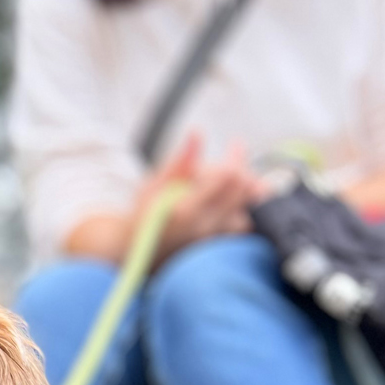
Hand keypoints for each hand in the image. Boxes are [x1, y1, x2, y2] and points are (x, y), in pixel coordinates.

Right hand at [136, 133, 256, 262]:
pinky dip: (246, 212)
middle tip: (238, 157)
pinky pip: (244, 229)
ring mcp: (213, 242)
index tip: (235, 142)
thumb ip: (179, 162)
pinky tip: (238, 202)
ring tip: (240, 180)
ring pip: (248, 212)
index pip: (228, 176)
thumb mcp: (153, 185)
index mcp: (186, 209)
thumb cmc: (142, 215)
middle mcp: (204, 227)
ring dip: (248, 193)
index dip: (236, 156)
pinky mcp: (218, 251)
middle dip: (245, 170)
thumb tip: (197, 133)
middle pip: (243, 192)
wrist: (136, 251)